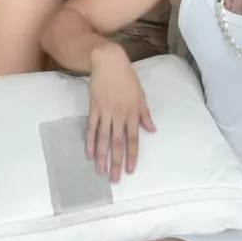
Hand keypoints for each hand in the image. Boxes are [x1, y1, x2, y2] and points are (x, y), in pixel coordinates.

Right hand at [86, 43, 155, 182]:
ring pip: (103, 138)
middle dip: (116, 161)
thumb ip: (145, 114)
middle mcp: (119, 114)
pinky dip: (90, 141)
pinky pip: (91, 127)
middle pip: (117, 142)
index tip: (130, 171)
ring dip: (102, 155)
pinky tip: (89, 153)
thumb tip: (152, 131)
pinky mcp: (94, 107)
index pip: (133, 138)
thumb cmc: (127, 78)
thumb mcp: (140, 94)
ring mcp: (105, 111)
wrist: (108, 61)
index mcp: (133, 112)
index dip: (132, 155)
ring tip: (100, 171)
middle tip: (114, 179)